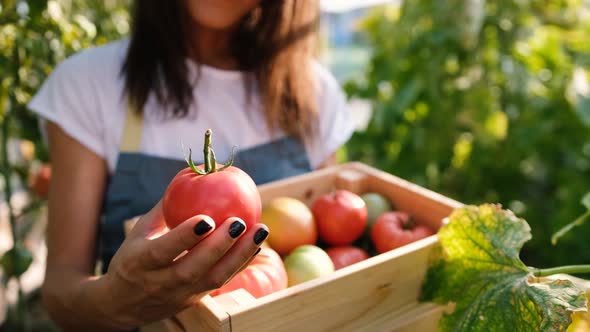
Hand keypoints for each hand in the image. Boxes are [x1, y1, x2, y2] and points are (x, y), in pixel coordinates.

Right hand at [99, 200, 268, 328]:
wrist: (122, 304)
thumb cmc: (134, 256)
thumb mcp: (140, 231)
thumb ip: (164, 206)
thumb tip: (190, 173)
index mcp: (139, 263)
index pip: (162, 251)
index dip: (185, 237)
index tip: (207, 219)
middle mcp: (159, 282)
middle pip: (193, 269)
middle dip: (219, 246)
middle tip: (240, 222)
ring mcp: (179, 295)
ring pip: (213, 279)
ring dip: (240, 255)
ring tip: (260, 231)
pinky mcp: (195, 301)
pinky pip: (221, 282)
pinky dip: (241, 263)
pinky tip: (257, 244)